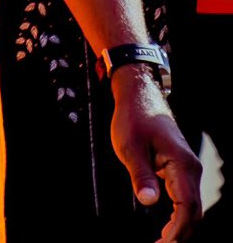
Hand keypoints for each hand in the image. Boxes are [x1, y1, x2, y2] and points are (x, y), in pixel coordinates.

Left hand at [109, 69, 200, 241]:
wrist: (141, 97)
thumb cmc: (133, 119)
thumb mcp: (129, 147)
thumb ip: (140, 174)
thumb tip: (148, 201)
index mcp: (182, 165)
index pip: (187, 207)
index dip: (177, 230)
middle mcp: (191, 170)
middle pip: (194, 212)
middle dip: (180, 234)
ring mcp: (187, 170)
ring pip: (191, 207)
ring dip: (180, 227)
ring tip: (163, 242)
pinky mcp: (179, 170)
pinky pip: (184, 198)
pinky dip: (178, 216)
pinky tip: (166, 228)